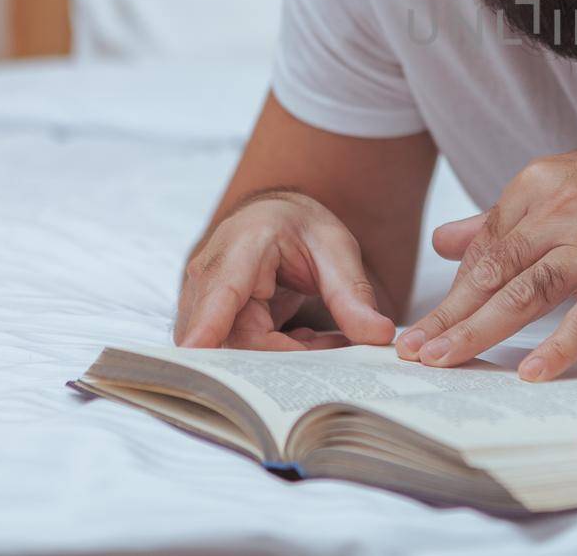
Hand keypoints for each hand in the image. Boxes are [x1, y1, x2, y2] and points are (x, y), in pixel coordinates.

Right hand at [174, 191, 395, 349]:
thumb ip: (352, 295)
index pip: (221, 291)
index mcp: (242, 245)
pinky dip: (279, 354)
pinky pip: (242, 353)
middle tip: (337, 352)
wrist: (277, 219)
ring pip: (237, 351)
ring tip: (330, 342)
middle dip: (286, 356)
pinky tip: (308, 339)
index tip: (198, 350)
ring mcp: (205, 302)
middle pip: (232, 336)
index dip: (209, 324)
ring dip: (287, 357)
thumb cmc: (300, 227)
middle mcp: (211, 275)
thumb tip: (377, 335)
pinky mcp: (212, 323)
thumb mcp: (336, 250)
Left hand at [395, 143, 576, 379]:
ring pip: (528, 291)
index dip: (453, 292)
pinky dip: (560, 345)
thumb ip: (501, 219)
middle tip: (413, 350)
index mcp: (539, 187)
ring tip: (447, 359)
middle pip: (495, 270)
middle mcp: (564, 210)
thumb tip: (444, 242)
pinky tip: (531, 371)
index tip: (422, 328)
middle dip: (450, 313)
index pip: (485, 247)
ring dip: (481, 328)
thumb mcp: (561, 189)